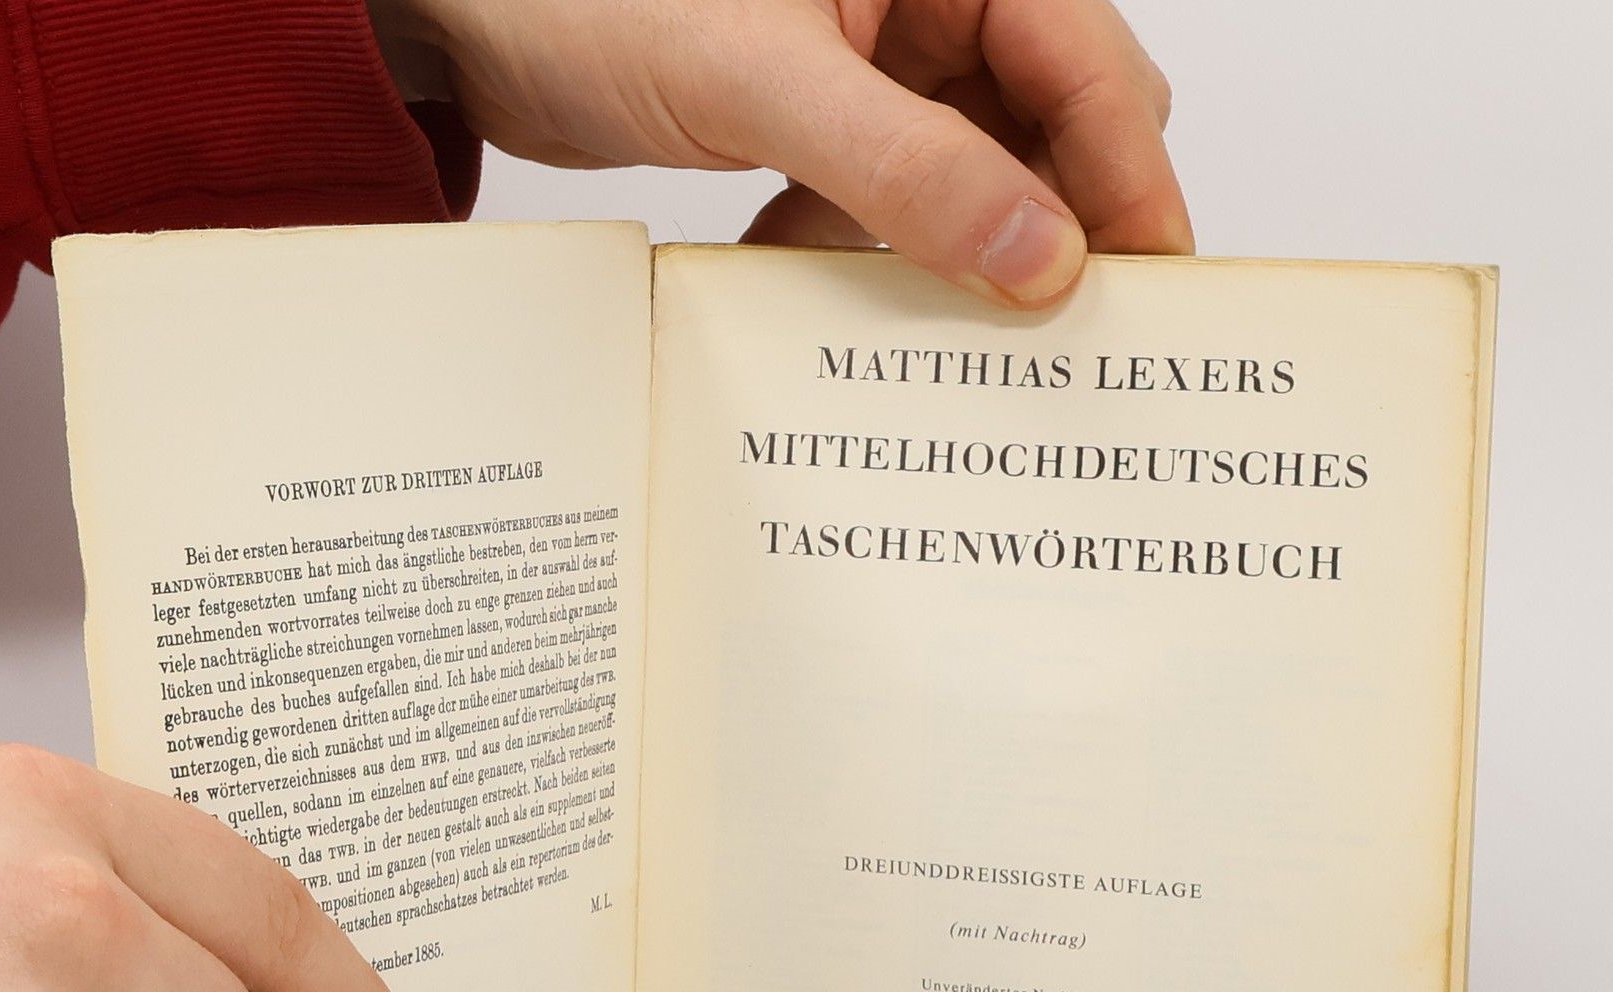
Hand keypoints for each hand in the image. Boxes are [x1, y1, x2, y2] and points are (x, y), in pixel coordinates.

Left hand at [379, 0, 1187, 304]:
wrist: (469, 12)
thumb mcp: (761, 81)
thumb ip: (906, 168)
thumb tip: (1039, 258)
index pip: (1089, 65)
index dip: (1126, 182)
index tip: (1143, 293)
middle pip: (1057, 126)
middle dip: (1054, 228)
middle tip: (1056, 339)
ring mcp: (884, 62)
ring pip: (979, 176)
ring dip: (952, 255)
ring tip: (931, 328)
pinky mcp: (833, 120)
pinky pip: (895, 201)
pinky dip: (869, 252)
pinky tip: (810, 272)